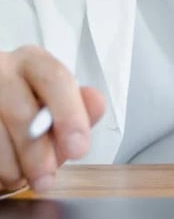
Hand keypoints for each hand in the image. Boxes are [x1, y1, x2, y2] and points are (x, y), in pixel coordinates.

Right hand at [0, 45, 104, 193]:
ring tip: (21, 175)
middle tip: (46, 178)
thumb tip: (96, 104)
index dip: (70, 115)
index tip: (78, 148)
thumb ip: (79, 107)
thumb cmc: (28, 107)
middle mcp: (3, 70)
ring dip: (13, 166)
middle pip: (23, 113)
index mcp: (33, 62)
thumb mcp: (56, 104)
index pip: (56, 79)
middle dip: (38, 153)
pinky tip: (5, 169)